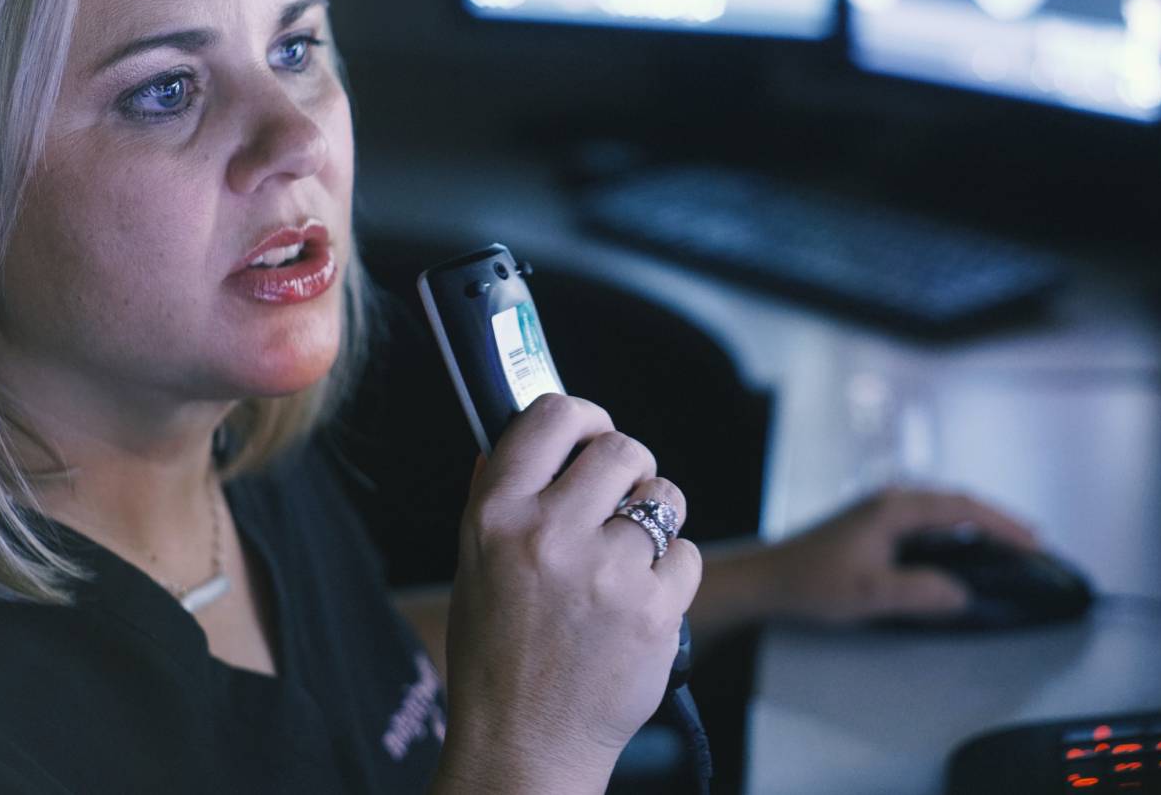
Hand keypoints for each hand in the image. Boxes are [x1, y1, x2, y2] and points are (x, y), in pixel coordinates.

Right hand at [433, 395, 700, 794]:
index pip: (552, 417)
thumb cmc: (496, 658)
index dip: (584, 416)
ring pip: (665, 499)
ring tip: (624, 563)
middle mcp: (550, 535)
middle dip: (629, 470)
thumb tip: (519, 437)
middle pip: (623, 449)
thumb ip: (497, 501)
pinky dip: (673, 575)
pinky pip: (688, 554)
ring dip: (656, 522)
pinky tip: (639, 604)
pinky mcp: (655, 609)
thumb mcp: (472, 569)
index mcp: (496, 517)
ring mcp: (606, 572)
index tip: (593, 431)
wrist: (524, 745)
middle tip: (617, 504)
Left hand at [762, 486, 1038, 625]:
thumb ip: (919, 592)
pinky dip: (959, 532)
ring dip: (980, 525)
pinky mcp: (879, 523)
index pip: (963, 508)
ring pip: (946, 510)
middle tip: (1035, 543)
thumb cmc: (815, 583)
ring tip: (1012, 545)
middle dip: (999, 521)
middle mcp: (894, 498)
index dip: (1002, 524)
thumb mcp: (870, 594)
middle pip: (959, 503)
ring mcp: (885, 508)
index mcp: (896, 506)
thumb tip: (963, 593)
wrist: (769, 578)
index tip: (1034, 542)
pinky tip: (968, 550)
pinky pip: (932, 521)